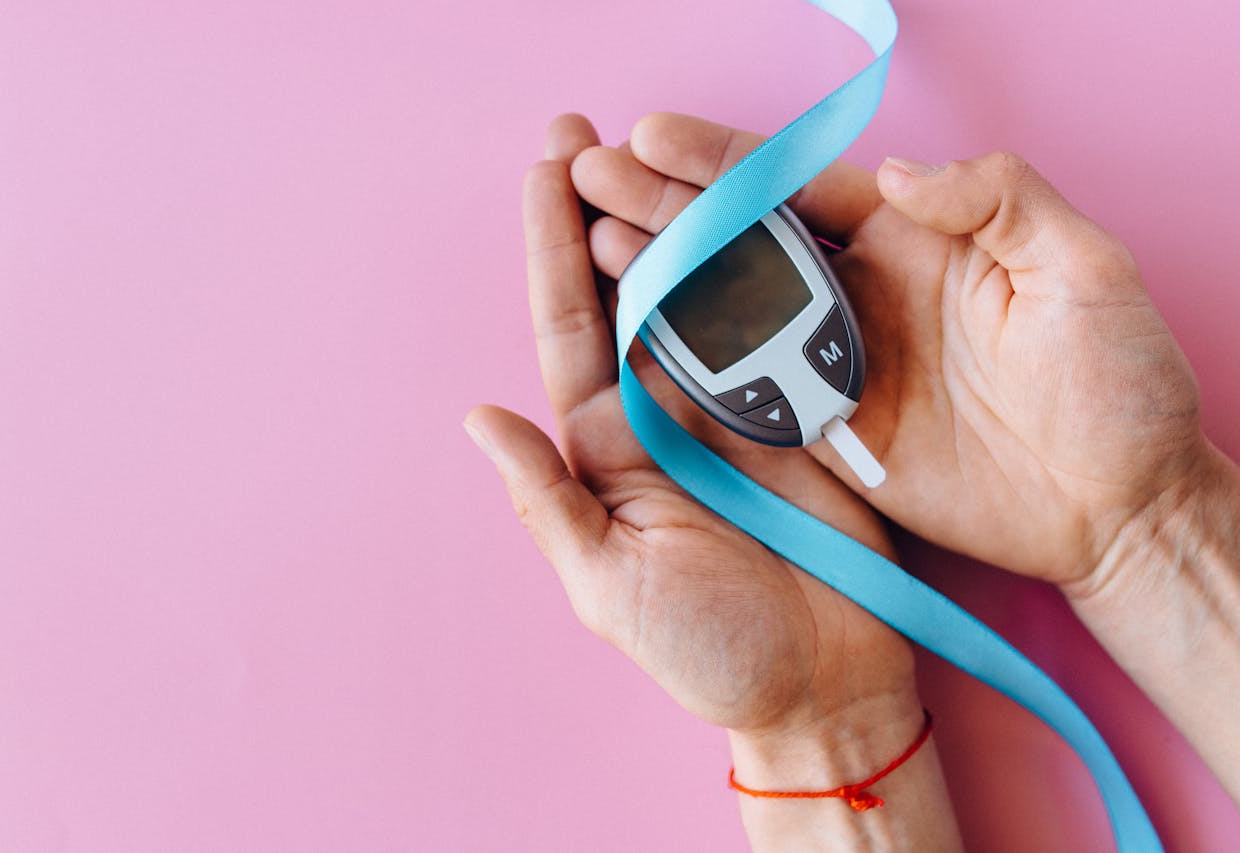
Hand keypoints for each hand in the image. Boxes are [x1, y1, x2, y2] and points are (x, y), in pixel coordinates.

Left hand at [464, 114, 918, 740]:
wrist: (824, 688)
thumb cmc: (708, 653)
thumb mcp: (608, 585)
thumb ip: (549, 500)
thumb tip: (479, 417)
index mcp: (610, 446)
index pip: (572, 329)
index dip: (555, 250)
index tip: (542, 173)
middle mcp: (666, 412)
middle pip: (630, 290)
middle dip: (605, 207)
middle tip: (586, 129)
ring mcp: (738, 404)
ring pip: (701, 290)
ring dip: (678, 217)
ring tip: (655, 144)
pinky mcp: (804, 409)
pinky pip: (779, 321)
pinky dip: (761, 263)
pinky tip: (745, 207)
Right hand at [570, 112, 1208, 590]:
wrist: (1115, 505)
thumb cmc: (1117, 385)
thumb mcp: (1082, 269)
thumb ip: (998, 201)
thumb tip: (893, 174)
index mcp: (913, 240)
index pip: (798, 187)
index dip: (723, 162)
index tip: (653, 136)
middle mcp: (861, 294)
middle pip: (743, 238)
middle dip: (665, 202)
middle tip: (589, 172)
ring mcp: (839, 362)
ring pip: (730, 307)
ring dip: (661, 272)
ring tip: (591, 238)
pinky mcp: (829, 429)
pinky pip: (746, 386)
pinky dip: (690, 361)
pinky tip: (635, 333)